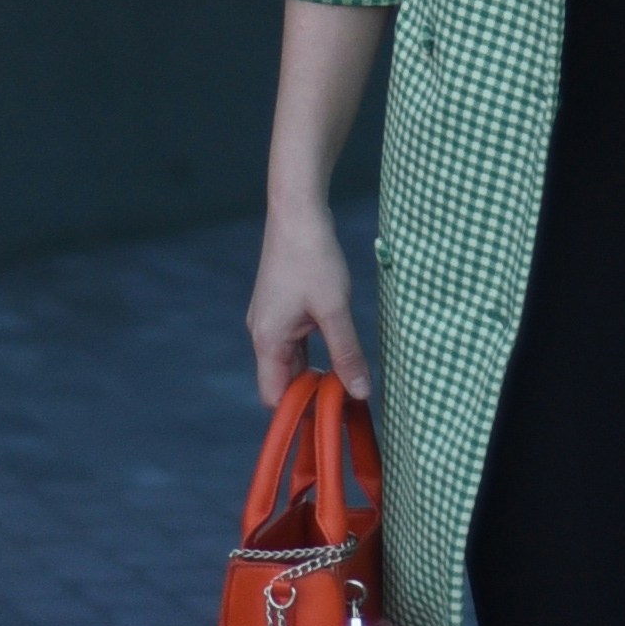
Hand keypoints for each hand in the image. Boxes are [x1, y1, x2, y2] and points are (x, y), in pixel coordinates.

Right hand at [245, 203, 367, 404]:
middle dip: (313, 393)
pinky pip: (295, 342)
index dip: (301, 411)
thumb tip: (361, 394)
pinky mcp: (281, 306)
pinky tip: (339, 347)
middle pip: (283, 381)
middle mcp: (262, 333)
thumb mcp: (335, 309)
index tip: (335, 415)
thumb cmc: (312, 257)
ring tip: (350, 377)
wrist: (297, 210)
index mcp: (267, 340)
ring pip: (292, 361)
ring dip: (317, 371)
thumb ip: (347, 354)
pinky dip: (315, 352)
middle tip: (350, 399)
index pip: (275, 397)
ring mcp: (270, 319)